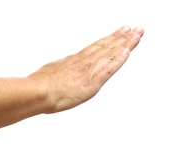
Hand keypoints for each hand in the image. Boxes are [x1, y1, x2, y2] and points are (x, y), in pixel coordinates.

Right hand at [29, 25, 143, 112]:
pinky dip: (117, 61)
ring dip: (125, 44)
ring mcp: (88, 71)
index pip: (97, 47)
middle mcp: (83, 63)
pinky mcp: (91, 82)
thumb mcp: (50, 75)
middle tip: (137, 29)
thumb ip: (59, 74)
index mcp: (74, 62)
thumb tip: (60, 74)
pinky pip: (107, 70)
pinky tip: (126, 53)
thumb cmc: (39, 88)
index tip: (122, 31)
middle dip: (123, 37)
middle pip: (106, 46)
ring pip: (110, 54)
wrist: (36, 92)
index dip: (111, 39)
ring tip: (137, 34)